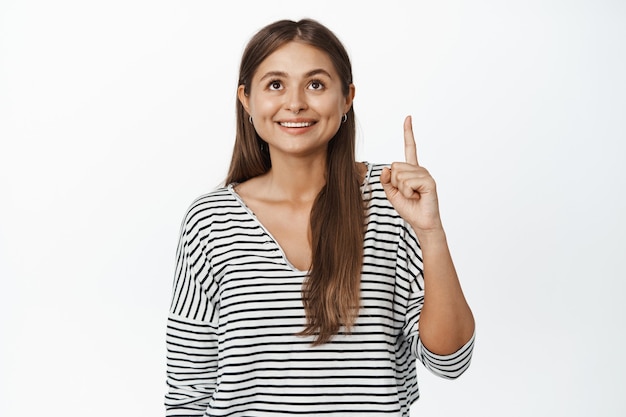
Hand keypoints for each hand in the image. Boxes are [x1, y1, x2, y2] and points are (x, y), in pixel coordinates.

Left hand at [380, 116, 442, 233]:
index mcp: (411, 169)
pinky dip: (407, 192)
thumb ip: (386, 180)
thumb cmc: (409, 208)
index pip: (410, 148)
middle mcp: (419, 169)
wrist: (422, 222)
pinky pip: (407, 182)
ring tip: (412, 196)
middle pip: (394, 166)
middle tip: (406, 194)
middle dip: (394, 183)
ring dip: (401, 190)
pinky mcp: (429, 181)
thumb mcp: (391, 193)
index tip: (408, 118)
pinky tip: (417, 196)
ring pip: (399, 175)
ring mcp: (425, 174)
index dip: (408, 133)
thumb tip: (385, 169)